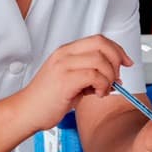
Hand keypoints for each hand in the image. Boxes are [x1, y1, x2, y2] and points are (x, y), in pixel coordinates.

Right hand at [15, 35, 133, 132]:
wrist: (26, 111)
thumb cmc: (46, 99)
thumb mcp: (69, 79)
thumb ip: (90, 74)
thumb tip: (114, 76)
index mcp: (66, 51)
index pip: (98, 40)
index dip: (117, 49)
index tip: (126, 62)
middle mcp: (65, 54)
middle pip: (101, 44)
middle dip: (116, 60)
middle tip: (117, 77)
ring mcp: (64, 65)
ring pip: (100, 61)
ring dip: (109, 77)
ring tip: (103, 90)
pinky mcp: (64, 80)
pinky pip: (94, 76)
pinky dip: (102, 85)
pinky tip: (96, 94)